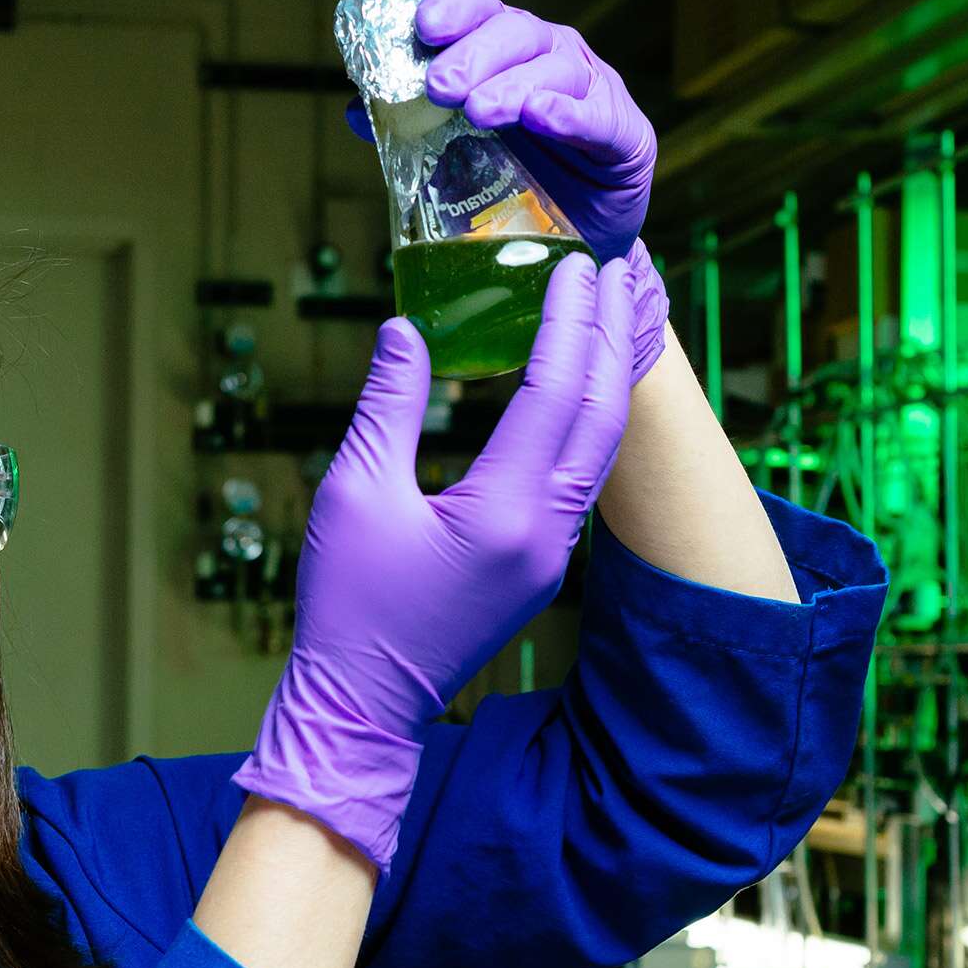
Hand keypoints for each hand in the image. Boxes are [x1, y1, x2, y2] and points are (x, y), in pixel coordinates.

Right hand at [230, 252, 642, 868]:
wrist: (364, 703)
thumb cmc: (348, 604)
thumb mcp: (353, 492)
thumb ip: (388, 404)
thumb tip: (408, 329)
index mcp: (504, 512)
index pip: (554, 393)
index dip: (567, 321)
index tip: (576, 264)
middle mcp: (546, 533)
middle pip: (600, 413)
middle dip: (612, 335)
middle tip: (619, 268)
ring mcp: (552, 555)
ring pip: (600, 447)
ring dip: (608, 373)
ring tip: (610, 312)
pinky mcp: (542, 567)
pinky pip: (582, 476)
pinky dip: (586, 417)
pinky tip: (577, 382)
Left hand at [342, 0, 665, 374]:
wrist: (578, 250)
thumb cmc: (520, 190)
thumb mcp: (460, 157)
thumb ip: (413, 131)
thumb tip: (359, 111)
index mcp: (509, 55)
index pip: (482, 13)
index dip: (454, 11)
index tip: (423, 28)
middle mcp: (552, 60)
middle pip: (517, 35)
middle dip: (475, 55)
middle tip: (442, 86)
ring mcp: (593, 93)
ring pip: (557, 70)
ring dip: (514, 85)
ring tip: (480, 110)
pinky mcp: (626, 136)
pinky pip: (600, 118)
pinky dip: (571, 114)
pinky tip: (543, 117)